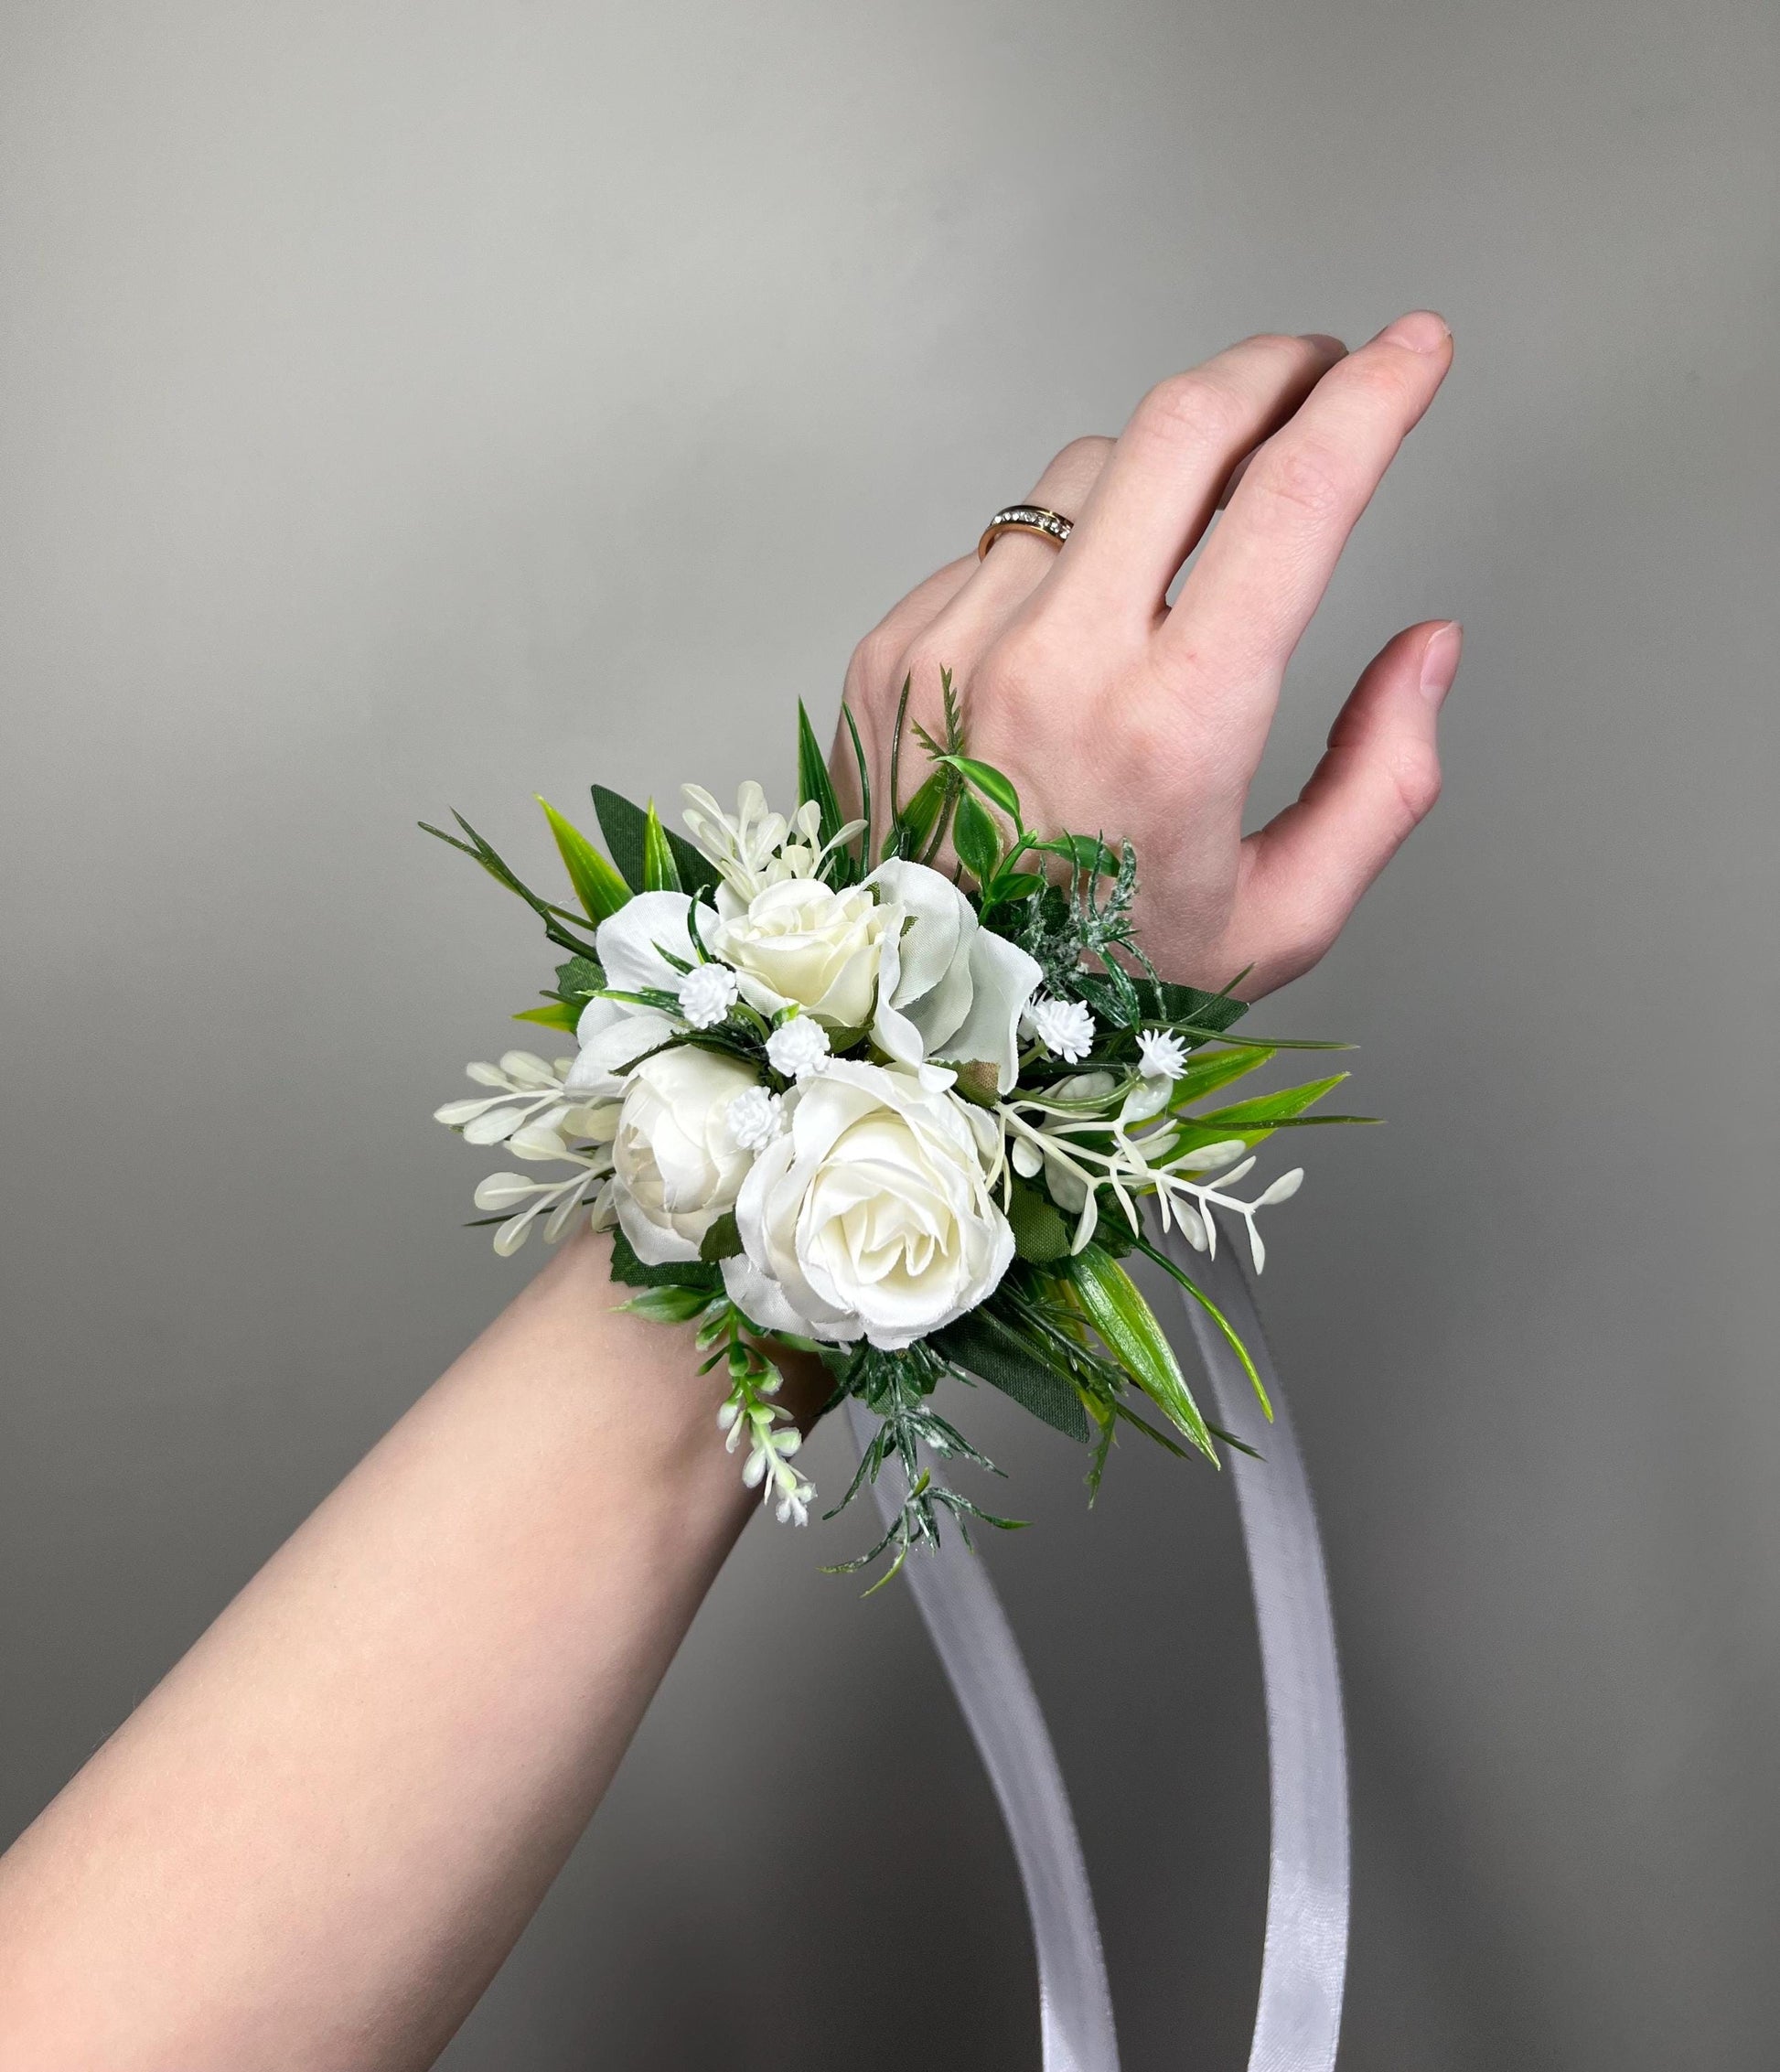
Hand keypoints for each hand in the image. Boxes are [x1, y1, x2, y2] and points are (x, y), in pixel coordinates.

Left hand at [834, 315, 1459, 997]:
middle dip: (1271, 370)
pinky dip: (1061, 557)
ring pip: (1085, 471)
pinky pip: (1002, 543)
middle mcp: (1053, 665)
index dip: (1373, 399)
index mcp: (1171, 728)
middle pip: (1179, 425)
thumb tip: (1428, 646)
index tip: (1414, 351)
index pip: (1293, 499)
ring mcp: (956, 644)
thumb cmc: (1101, 987)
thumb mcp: (1283, 919)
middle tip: (1316, 373)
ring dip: (1162, 472)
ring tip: (1191, 540)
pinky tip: (1073, 636)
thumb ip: (1384, 778)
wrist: (920, 1025)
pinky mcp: (893, 647)